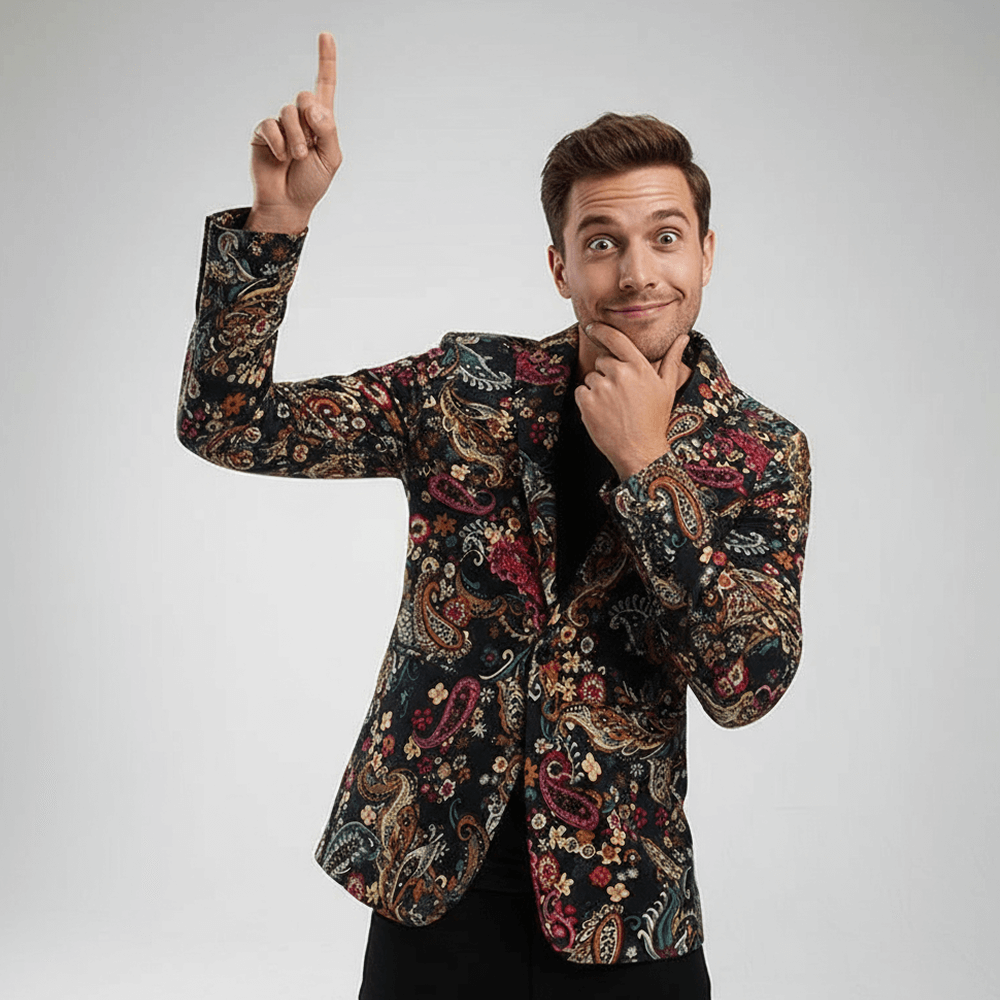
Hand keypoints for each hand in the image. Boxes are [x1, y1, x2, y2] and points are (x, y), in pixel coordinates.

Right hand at [247, 32, 341, 232]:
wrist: (288, 203)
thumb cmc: (312, 184)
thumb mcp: (331, 159)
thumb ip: (328, 130)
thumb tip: (313, 106)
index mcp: (322, 122)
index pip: (325, 85)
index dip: (326, 60)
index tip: (326, 35)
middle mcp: (301, 118)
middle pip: (305, 97)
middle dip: (309, 121)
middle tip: (309, 147)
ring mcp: (281, 125)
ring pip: (288, 112)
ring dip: (296, 138)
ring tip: (297, 158)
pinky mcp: (263, 133)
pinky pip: (270, 125)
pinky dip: (278, 143)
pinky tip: (280, 157)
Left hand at [575, 323, 690, 480]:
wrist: (640, 451)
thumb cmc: (654, 420)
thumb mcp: (666, 388)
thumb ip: (672, 359)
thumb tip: (683, 338)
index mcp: (639, 366)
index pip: (616, 338)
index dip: (601, 330)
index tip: (591, 326)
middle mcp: (620, 373)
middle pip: (602, 361)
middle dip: (608, 374)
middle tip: (621, 397)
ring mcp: (602, 387)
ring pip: (591, 378)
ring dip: (598, 389)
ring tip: (614, 408)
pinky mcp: (587, 402)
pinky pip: (581, 391)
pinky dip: (587, 401)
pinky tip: (602, 414)